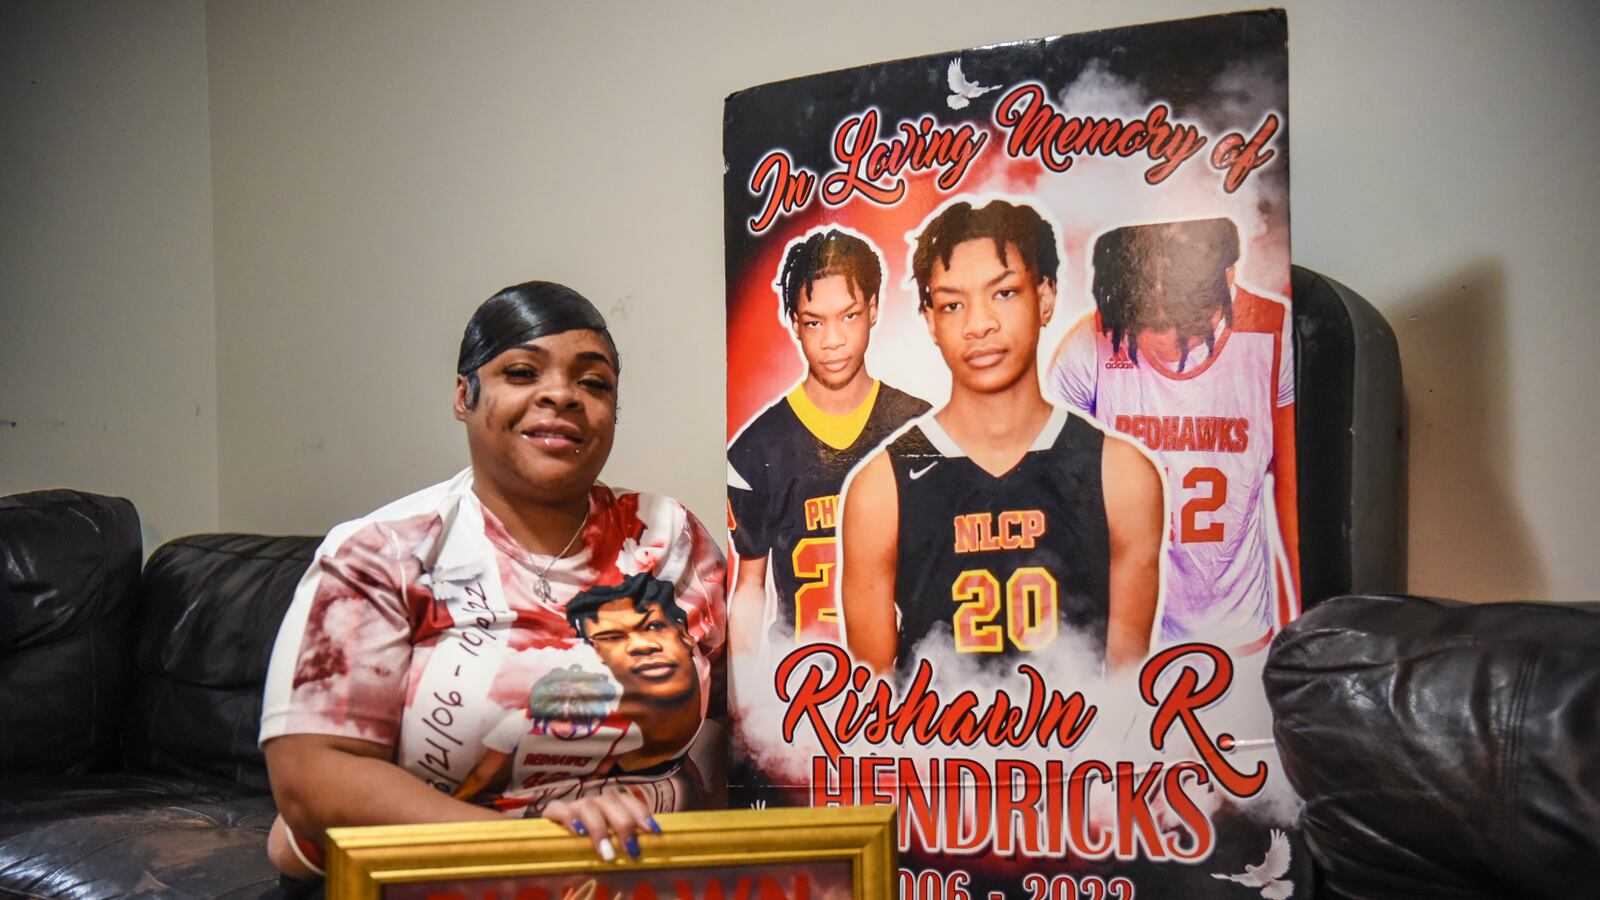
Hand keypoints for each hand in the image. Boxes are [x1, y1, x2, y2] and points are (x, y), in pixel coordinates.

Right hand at [543, 787, 660, 861]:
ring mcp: (575, 805)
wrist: (556, 847)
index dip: (641, 813)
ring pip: (588, 805)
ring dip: (599, 828)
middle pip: (611, 800)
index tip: (652, 831)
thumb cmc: (591, 849)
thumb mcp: (612, 846)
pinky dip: (568, 817)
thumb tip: (641, 854)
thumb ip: (625, 844)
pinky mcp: (553, 812)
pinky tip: (577, 832)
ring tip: (606, 852)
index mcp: (613, 806)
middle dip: (623, 824)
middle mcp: (596, 802)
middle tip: (631, 850)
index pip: (629, 801)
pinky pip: (558, 808)